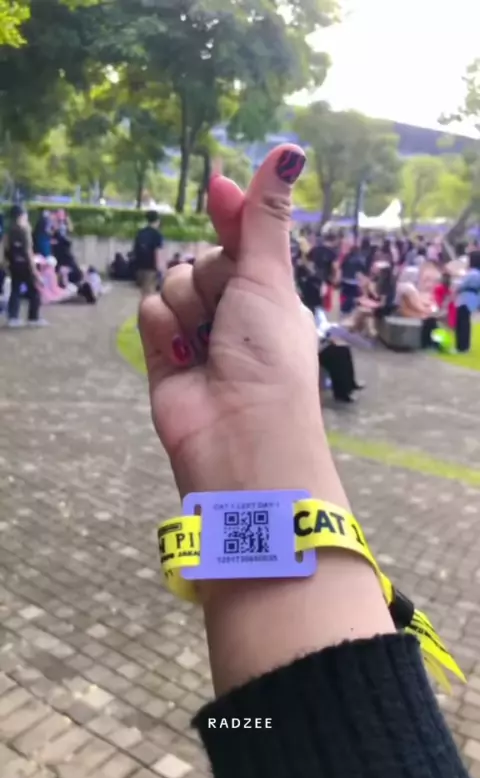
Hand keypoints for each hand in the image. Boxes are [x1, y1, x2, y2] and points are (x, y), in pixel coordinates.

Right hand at [139, 145, 331, 499]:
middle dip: (214, 280)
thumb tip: (287, 150)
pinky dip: (165, 329)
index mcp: (267, 292)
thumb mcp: (270, 278)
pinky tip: (184, 358)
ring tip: (209, 347)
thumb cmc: (269, 355)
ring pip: (172, 282)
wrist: (239, 433)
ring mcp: (195, 333)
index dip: (230, 214)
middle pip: (202, 258)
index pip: (241, 238)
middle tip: (232, 316)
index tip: (218, 190)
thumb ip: (263, 218)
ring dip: (190, 308)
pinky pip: (150, 310)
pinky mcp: (162, 353)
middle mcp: (231, 311)